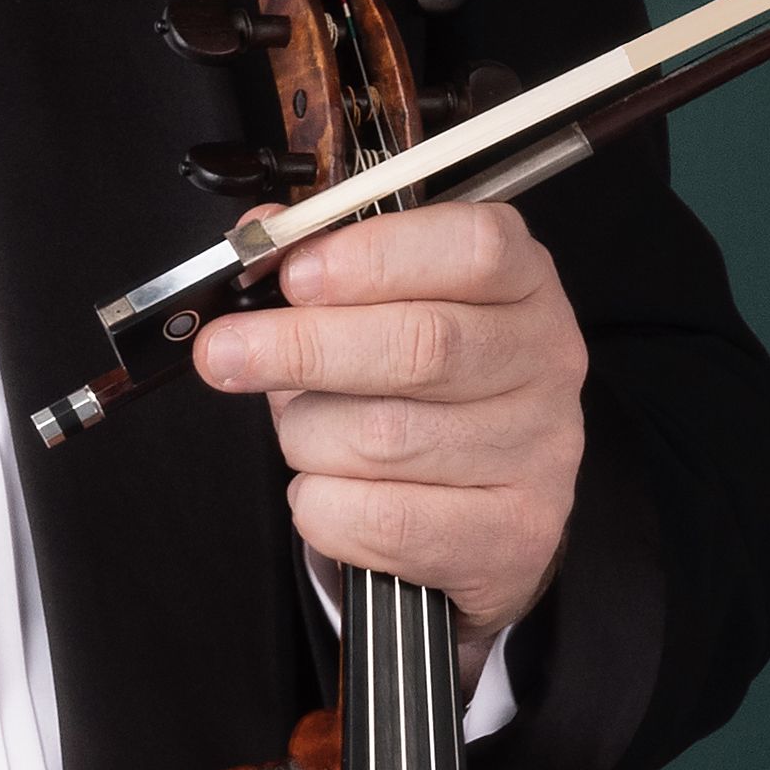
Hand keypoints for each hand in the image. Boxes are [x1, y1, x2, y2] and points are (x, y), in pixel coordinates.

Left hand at [191, 201, 585, 666]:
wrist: (478, 507)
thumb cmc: (421, 392)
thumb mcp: (384, 308)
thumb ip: (324, 267)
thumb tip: (258, 236)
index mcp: (522, 282)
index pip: (472, 248)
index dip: (374, 257)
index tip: (293, 275)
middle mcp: (545, 360)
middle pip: (422, 345)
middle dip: (303, 348)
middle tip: (224, 353)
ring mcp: (539, 451)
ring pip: (386, 439)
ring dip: (309, 438)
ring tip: (303, 434)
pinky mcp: (515, 533)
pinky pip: (385, 521)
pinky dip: (325, 506)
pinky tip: (328, 490)